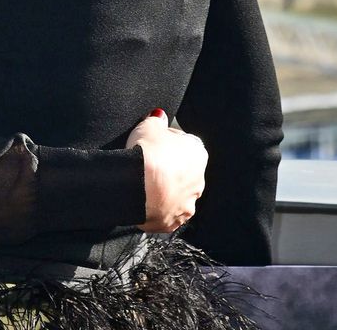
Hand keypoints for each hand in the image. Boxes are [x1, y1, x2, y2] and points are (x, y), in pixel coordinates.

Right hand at [126, 109, 206, 232]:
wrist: (138, 186)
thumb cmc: (147, 153)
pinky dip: (156, 206)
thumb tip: (159, 116)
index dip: (166, 140)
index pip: (184, 142)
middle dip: (167, 167)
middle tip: (146, 161)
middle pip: (182, 170)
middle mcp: (199, 180)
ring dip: (163, 188)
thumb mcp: (148, 125)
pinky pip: (166, 211)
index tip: (153, 141)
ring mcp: (188, 203)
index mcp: (198, 153)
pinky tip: (143, 198)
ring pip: (176, 193)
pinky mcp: (174, 221)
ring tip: (142, 182)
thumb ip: (156, 120)